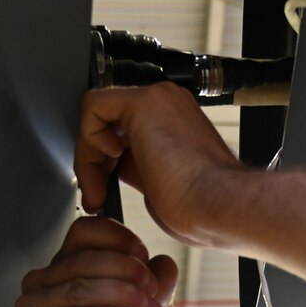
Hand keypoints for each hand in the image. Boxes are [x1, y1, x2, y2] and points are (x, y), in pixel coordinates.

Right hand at [16, 217, 180, 306]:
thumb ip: (158, 289)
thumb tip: (164, 263)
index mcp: (67, 267)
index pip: (87, 231)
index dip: (120, 240)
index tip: (146, 258)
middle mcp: (45, 282)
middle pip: (88, 260)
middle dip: (131, 276)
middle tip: (155, 298)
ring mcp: (33, 306)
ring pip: (82, 287)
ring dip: (123, 299)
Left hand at [77, 84, 240, 246]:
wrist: (217, 206)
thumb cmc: (202, 207)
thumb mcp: (158, 182)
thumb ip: (136, 165)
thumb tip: (113, 167)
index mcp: (176, 121)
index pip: (124, 129)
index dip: (106, 161)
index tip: (105, 189)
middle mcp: (167, 104)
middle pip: (108, 121)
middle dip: (93, 162)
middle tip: (96, 195)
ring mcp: (158, 99)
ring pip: (98, 115)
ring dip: (88, 158)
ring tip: (98, 192)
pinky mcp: (144, 102)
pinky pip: (94, 107)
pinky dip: (88, 139)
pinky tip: (109, 162)